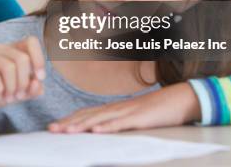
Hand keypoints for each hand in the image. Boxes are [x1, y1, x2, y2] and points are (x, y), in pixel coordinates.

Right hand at [0, 36, 46, 118]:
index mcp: (11, 50)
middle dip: (24, 82)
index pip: (31, 42)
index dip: (39, 59)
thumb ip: (32, 89)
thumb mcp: (19, 93)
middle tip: (18, 96)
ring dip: (12, 87)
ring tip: (8, 98)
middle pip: (22, 58)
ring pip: (8, 67)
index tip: (39, 77)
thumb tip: (39, 83)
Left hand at [48, 82, 200, 133]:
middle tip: (51, 130)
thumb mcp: (132, 116)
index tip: (54, 126)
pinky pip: (121, 123)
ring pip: (100, 119)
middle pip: (87, 115)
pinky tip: (96, 131)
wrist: (179, 99)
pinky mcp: (140, 118)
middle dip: (68, 123)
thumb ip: (117, 122)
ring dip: (81, 125)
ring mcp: (127, 111)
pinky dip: (107, 127)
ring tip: (66, 132)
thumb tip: (100, 131)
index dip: (69, 120)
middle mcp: (116, 108)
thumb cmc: (156, 110)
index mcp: (113, 108)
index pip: (86, 113)